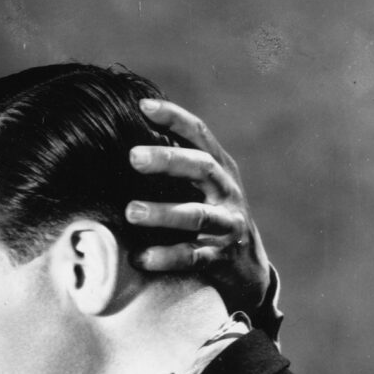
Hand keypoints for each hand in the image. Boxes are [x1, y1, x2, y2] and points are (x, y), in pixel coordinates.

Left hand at [126, 99, 270, 313]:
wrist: (247, 267)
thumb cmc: (208, 214)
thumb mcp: (201, 185)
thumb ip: (176, 162)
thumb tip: (126, 135)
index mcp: (219, 167)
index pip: (199, 134)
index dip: (174, 118)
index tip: (143, 106)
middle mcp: (226, 191)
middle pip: (201, 167)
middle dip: (168, 160)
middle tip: (133, 156)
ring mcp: (226, 225)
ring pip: (197, 215)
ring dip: (163, 213)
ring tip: (131, 212)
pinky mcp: (220, 257)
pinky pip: (192, 257)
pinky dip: (165, 256)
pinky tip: (139, 257)